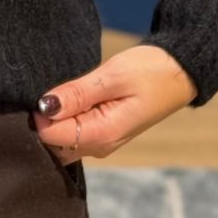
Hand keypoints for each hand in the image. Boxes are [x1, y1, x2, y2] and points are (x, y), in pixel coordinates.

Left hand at [33, 45, 197, 162]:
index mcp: (102, 135)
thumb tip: (44, 106)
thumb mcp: (112, 76)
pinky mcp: (104, 133)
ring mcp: (102, 142)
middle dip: (42, 123)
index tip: (38, 91)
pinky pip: (74, 135)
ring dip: (54, 122)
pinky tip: (67, 99)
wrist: (179, 73)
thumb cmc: (149, 71)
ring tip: (58, 92)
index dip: (38, 115)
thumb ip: (78, 93)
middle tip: (45, 91)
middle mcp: (100, 146)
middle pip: (53, 145)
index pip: (50, 137)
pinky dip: (65, 121)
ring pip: (62, 143)